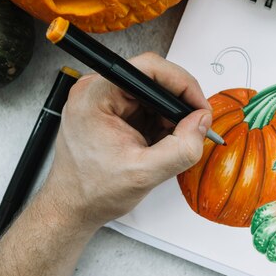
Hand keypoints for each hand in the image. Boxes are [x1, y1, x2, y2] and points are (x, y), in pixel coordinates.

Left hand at [41, 52, 211, 231]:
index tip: (199, 107)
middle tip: (192, 129)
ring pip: (153, 94)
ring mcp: (104, 100)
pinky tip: (158, 144)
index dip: (182, 84)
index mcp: (96, 96)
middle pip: (153, 80)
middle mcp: (97, 91)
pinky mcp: (111, 111)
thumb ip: (181, 149)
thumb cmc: (92, 191)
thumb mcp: (145, 174)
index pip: (149, 68)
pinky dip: (160, 123)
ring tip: (168, 144)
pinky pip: (146, 107)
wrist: (73, 207)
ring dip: (169, 116)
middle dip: (177, 105)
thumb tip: (202, 122)